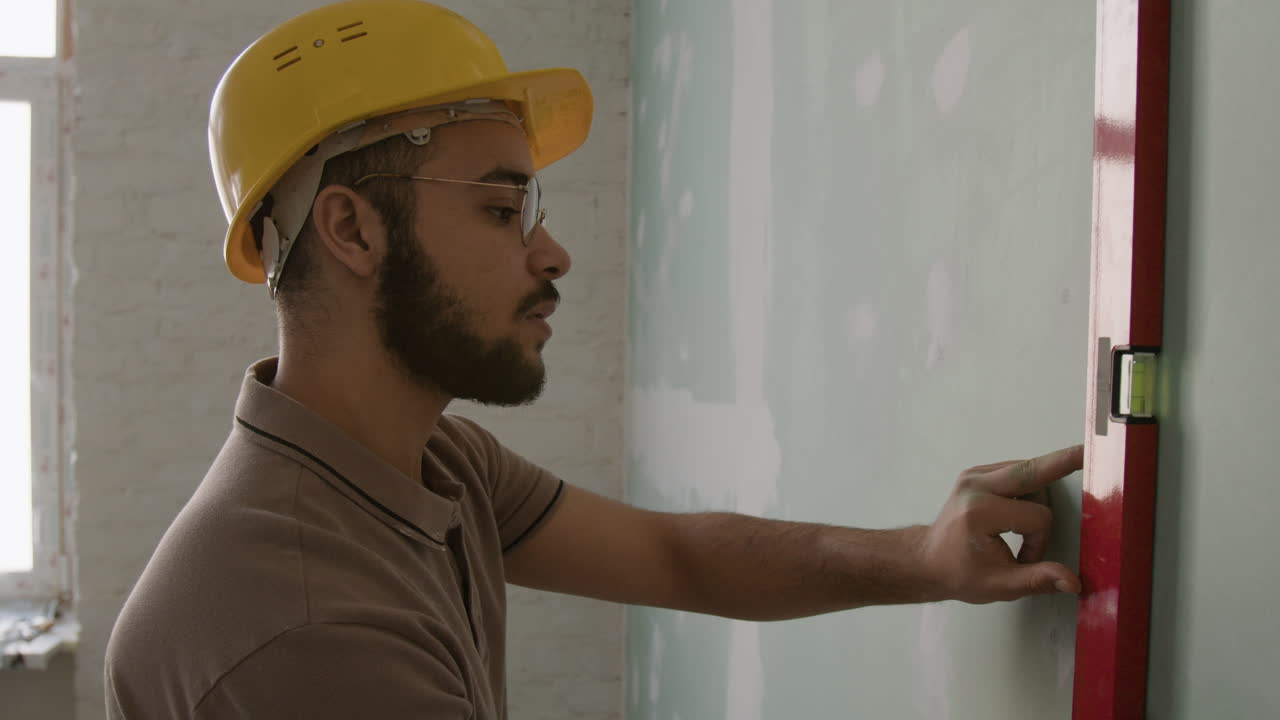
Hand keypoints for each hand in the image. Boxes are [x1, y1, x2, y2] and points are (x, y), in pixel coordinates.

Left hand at [919, 445, 1083, 603]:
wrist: (928, 560)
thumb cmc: (960, 574)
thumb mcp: (999, 585)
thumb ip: (1037, 579)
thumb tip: (1073, 581)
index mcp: (979, 511)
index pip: (1037, 517)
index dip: (1039, 543)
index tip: (1025, 560)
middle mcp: (975, 485)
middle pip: (1032, 472)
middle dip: (1062, 462)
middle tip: (1087, 450)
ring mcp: (974, 475)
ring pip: (1029, 473)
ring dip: (1038, 498)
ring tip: (1024, 528)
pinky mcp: (978, 472)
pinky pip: (1018, 472)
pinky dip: (1029, 489)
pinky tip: (1020, 510)